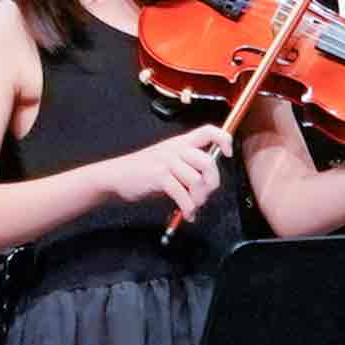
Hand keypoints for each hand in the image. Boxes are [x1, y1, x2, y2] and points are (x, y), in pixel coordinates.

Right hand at [106, 123, 232, 225]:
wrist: (116, 176)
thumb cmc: (145, 171)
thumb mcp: (169, 161)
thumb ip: (189, 167)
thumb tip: (209, 184)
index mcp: (181, 142)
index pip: (208, 131)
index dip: (224, 139)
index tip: (228, 154)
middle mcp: (176, 149)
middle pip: (208, 162)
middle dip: (212, 183)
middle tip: (204, 195)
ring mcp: (167, 162)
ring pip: (196, 180)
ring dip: (198, 199)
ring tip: (192, 206)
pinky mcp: (159, 176)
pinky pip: (182, 194)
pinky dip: (188, 207)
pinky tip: (187, 213)